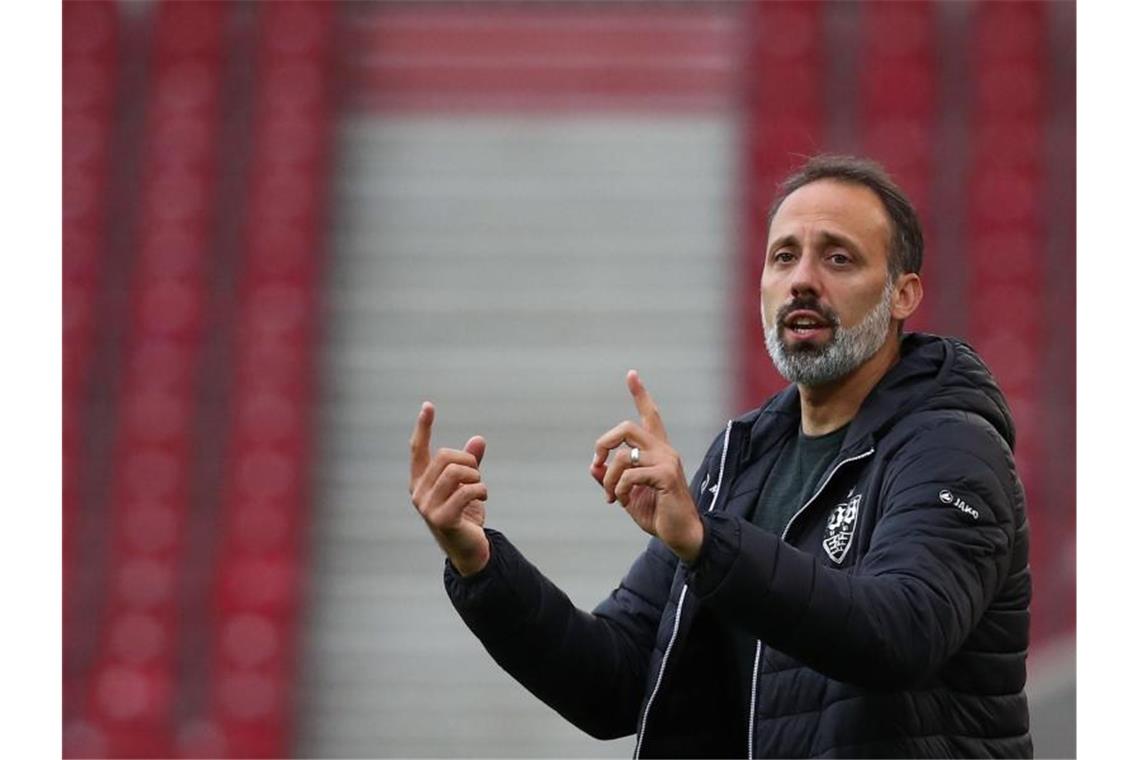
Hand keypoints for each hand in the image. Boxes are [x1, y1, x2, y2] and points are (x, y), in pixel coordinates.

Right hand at [409, 402, 490, 575]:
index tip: (428, 405)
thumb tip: (479, 439)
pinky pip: (467, 491)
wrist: (468, 549)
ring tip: (479, 489)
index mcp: (420, 481)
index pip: (418, 449)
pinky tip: (482, 499)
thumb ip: (470, 463)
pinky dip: (481, 491)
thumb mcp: (468, 485)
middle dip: (468, 461)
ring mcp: (427, 507)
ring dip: (476, 477)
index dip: (423, 427)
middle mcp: (418, 493)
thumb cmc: (465, 515)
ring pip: (456, 472)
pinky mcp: (441, 519)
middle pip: (445, 457)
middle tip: (477, 476)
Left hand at [590, 371, 703, 562]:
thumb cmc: (658, 514)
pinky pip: (630, 475)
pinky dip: (618, 489)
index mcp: (657, 451)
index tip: (631, 374)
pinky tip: (623, 501)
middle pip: (627, 427)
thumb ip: (611, 479)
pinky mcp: (666, 476)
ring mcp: (667, 461)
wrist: (682, 536)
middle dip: (604, 443)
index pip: (650, 415)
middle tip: (596, 463)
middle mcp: (664, 450)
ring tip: (611, 497)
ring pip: (623, 456)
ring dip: (608, 478)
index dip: (640, 394)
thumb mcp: (628, 495)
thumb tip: (593, 468)